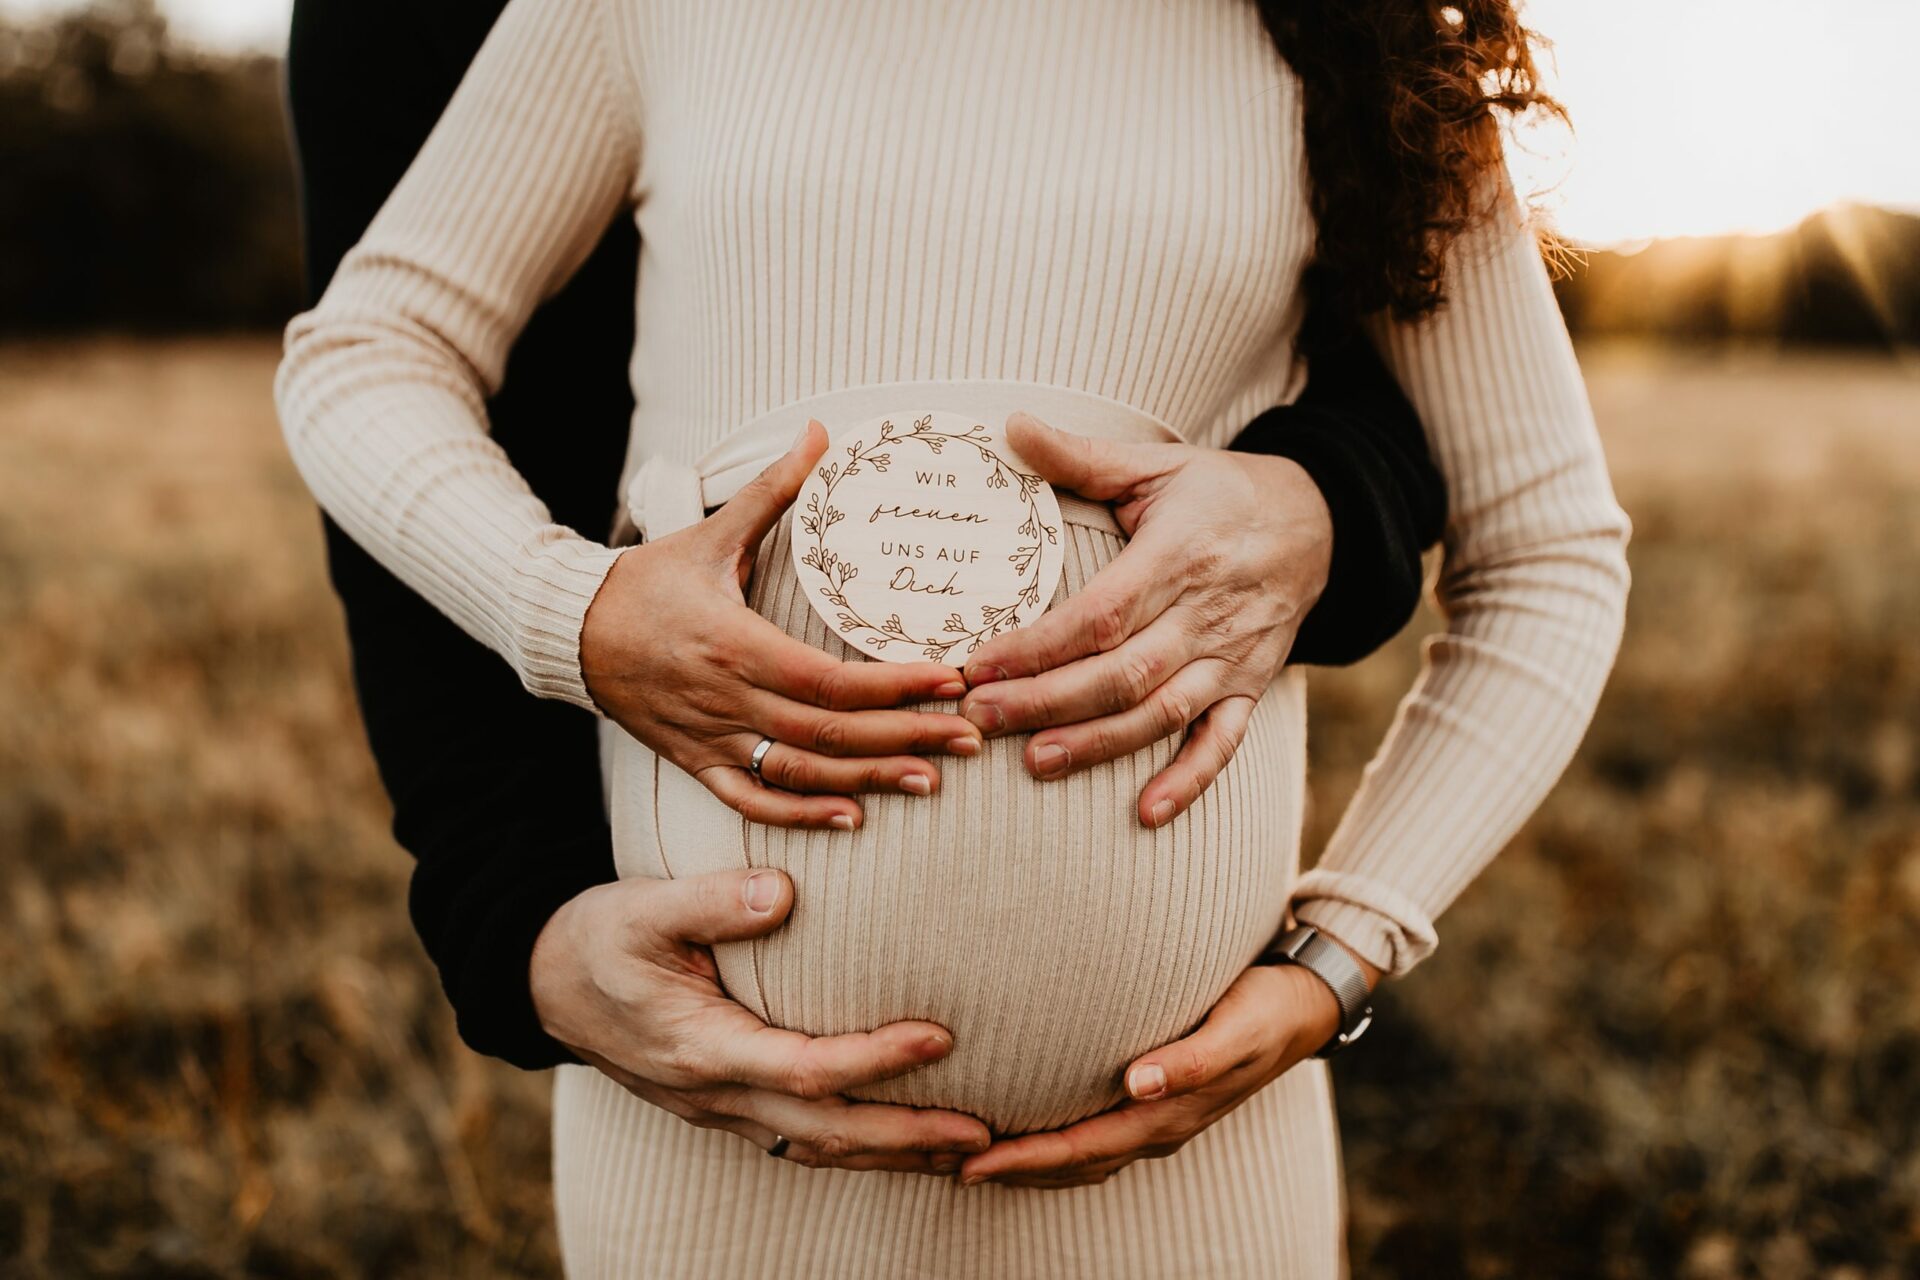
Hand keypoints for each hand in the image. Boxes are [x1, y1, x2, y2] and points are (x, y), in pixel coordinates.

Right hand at [531, 867, 992, 1172]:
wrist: (547, 985)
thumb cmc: (600, 938)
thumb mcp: (642, 907)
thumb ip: (711, 902)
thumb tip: (782, 892)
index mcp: (701, 1046)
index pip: (805, 1068)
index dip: (875, 1059)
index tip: (940, 1037)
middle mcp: (717, 1092)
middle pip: (827, 1133)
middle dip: (908, 1136)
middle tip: (984, 1132)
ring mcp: (723, 1108)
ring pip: (820, 1149)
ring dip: (894, 1153)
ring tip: (969, 1150)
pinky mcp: (731, 1105)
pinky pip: (805, 1141)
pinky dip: (860, 1147)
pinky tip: (908, 1140)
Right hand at [582, 420, 983, 830]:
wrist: (571, 630)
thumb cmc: (649, 579)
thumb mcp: (713, 533)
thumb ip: (774, 489)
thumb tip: (820, 430)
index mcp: (738, 644)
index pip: (831, 679)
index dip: (895, 686)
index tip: (951, 681)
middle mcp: (730, 700)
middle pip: (831, 731)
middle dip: (906, 738)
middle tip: (969, 738)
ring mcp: (714, 739)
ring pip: (801, 772)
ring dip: (868, 781)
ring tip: (931, 779)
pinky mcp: (697, 763)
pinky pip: (753, 799)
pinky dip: (801, 814)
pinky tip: (850, 816)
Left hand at [956, 946, 1376, 1188]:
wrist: (1306, 1002)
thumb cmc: (1266, 1006)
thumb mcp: (1237, 1028)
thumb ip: (1192, 1059)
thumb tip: (1137, 1084)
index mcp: (1170, 1115)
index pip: (1083, 1148)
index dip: (1027, 1160)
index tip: (971, 1163)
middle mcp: (1157, 1124)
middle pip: (1071, 1162)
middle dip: (1010, 1169)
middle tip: (942, 1164)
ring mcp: (1156, 1115)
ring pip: (1080, 1153)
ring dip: (1026, 1160)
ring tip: (965, 1155)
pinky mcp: (1154, 1095)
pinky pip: (1093, 1130)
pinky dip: (1053, 1138)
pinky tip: (1020, 1122)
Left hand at [958, 412, 1331, 827]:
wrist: (1316, 522)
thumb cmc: (1218, 493)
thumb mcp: (1156, 464)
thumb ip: (1081, 456)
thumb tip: (1009, 425)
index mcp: (1178, 555)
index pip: (1101, 613)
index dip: (1039, 647)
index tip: (979, 665)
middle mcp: (1207, 613)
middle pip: (1121, 673)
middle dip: (1046, 703)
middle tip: (979, 722)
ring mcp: (1232, 657)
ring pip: (1160, 713)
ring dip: (1098, 744)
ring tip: (1036, 763)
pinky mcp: (1251, 687)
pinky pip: (1222, 743)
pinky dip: (1189, 781)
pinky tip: (1145, 814)